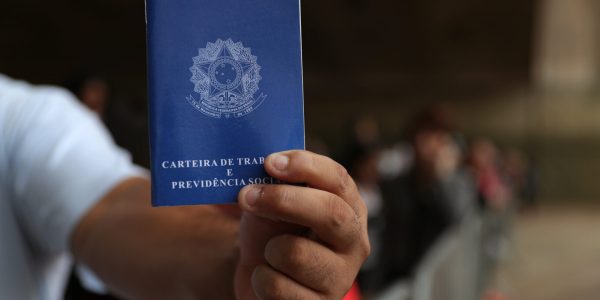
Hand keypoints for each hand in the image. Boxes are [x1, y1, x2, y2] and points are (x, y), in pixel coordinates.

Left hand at [234, 150, 369, 298]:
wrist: (261, 275)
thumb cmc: (273, 230)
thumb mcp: (275, 201)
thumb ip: (279, 183)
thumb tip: (268, 166)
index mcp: (349, 207)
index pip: (338, 179)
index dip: (305, 167)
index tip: (270, 162)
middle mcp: (354, 242)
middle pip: (330, 213)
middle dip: (283, 200)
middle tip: (247, 195)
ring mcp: (340, 278)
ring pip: (295, 253)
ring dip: (267, 249)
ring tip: (268, 253)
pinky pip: (278, 287)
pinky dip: (260, 278)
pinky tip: (267, 278)